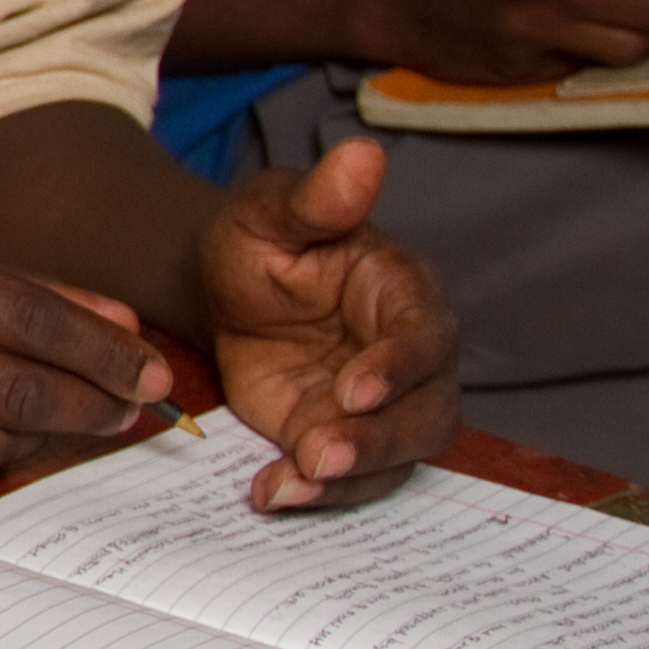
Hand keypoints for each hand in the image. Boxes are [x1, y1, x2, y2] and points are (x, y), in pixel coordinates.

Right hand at [0, 230, 171, 482]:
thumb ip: (14, 286)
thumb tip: (116, 324)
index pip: (32, 316)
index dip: (104, 348)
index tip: (149, 364)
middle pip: (22, 387)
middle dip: (98, 401)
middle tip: (137, 405)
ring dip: (55, 436)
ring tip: (85, 422)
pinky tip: (16, 440)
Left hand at [196, 136, 458, 511]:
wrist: (221, 290)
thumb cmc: (259, 242)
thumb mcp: (270, 213)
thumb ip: (316, 198)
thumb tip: (362, 154)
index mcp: (404, 293)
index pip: (425, 336)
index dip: (398, 366)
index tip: (353, 390)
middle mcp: (412, 356)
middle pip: (427, 410)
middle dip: (378, 439)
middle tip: (319, 454)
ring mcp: (385, 405)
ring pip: (399, 453)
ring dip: (351, 478)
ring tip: (291, 484)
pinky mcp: (348, 436)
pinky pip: (353, 478)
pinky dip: (318, 494)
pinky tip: (272, 495)